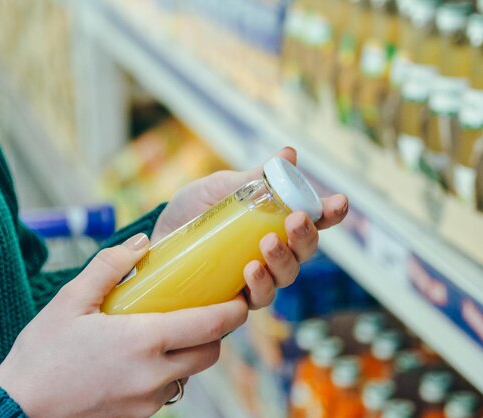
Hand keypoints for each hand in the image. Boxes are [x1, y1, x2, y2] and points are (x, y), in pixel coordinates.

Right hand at [0, 234, 247, 417]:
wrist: (19, 408)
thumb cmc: (42, 352)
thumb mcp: (71, 299)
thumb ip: (110, 265)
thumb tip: (142, 242)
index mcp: (143, 341)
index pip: (210, 325)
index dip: (233, 311)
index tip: (239, 297)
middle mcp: (154, 375)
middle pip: (210, 353)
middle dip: (215, 332)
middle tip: (203, 310)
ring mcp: (147, 401)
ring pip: (190, 374)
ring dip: (191, 352)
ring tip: (170, 331)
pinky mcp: (137, 417)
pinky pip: (168, 391)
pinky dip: (168, 372)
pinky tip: (143, 357)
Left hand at [151, 147, 347, 309]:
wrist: (156, 236)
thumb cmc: (192, 211)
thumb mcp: (220, 189)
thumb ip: (253, 178)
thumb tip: (289, 154)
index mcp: (274, 221)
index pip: (312, 218)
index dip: (329, 212)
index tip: (339, 203)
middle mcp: (272, 251)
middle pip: (304, 250)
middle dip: (306, 236)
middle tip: (295, 220)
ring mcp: (257, 276)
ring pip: (286, 275)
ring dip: (283, 260)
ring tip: (268, 243)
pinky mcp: (236, 298)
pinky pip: (259, 297)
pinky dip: (260, 284)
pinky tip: (251, 269)